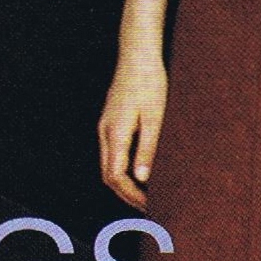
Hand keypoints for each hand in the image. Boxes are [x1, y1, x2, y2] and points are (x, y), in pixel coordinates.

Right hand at [98, 54, 167, 207]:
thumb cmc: (149, 82)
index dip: (132, 195)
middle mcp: (105, 132)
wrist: (137, 54)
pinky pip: (113, 153)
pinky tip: (141, 169)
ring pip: (110, 165)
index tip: (150, 205)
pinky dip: (124, 167)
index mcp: (115, 133)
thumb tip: (142, 178)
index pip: (116, 177)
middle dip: (127, 194)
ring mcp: (105, 126)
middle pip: (109, 175)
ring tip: (147, 192)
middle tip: (149, 206)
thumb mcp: (155, 117)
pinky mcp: (111, 121)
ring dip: (125, 182)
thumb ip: (147, 149)